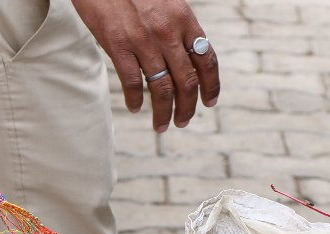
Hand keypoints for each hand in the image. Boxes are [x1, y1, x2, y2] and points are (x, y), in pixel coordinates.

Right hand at [69, 0, 219, 131]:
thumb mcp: (166, 2)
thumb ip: (178, 27)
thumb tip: (187, 54)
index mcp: (184, 19)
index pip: (206, 59)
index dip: (211, 85)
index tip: (210, 102)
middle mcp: (167, 32)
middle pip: (187, 81)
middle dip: (188, 107)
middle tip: (183, 122)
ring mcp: (143, 41)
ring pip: (162, 89)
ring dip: (164, 112)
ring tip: (162, 126)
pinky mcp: (118, 46)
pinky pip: (132, 82)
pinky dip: (135, 100)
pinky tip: (136, 108)